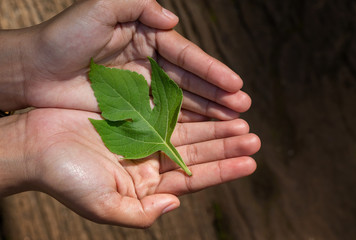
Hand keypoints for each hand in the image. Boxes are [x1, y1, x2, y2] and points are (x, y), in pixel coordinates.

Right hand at [10, 108, 259, 226]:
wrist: (36, 146)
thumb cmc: (65, 178)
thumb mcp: (103, 206)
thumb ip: (140, 213)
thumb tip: (174, 206)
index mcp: (147, 185)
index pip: (194, 178)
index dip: (223, 171)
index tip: (250, 162)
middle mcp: (150, 161)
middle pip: (197, 153)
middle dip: (225, 145)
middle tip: (252, 136)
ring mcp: (143, 137)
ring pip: (188, 131)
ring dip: (214, 126)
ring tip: (241, 121)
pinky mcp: (134, 116)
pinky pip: (168, 111)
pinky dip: (190, 109)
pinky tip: (209, 104)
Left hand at [19, 0, 249, 119]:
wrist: (35, 70)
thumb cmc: (65, 36)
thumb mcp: (100, 6)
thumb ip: (137, 4)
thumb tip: (173, 20)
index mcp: (147, 36)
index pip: (186, 55)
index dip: (211, 70)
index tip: (235, 84)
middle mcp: (150, 62)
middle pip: (190, 80)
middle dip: (218, 94)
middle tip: (243, 107)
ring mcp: (143, 87)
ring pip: (182, 100)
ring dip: (208, 110)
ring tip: (233, 121)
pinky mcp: (132, 108)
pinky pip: (163, 116)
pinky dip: (184, 122)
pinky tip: (204, 130)